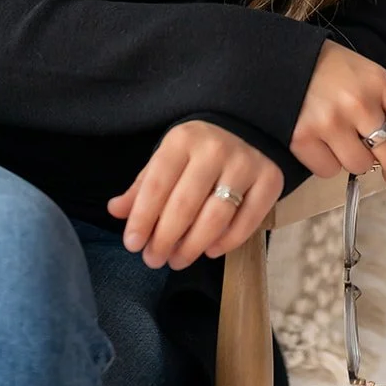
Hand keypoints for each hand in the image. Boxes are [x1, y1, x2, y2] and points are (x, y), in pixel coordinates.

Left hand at [106, 121, 284, 269]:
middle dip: (165, 238)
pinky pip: (248, 221)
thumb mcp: (168, 157)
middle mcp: (215, 149)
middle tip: (153, 260)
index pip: (157, 184)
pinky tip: (209, 250)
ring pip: (216, 217)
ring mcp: (245, 164)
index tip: (132, 244)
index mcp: (183, 139)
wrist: (248, 125)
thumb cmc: (198, 148)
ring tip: (177, 260)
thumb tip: (115, 210)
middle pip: (185, 205)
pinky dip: (227, 242)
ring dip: (193, 246)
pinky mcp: (271, 180)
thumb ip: (143, 185)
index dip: (142, 218)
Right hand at [289, 38, 385, 183]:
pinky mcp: (303, 137)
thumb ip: (385, 102)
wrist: (274, 57)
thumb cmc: (324, 67)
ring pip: (360, 166)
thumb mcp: (363, 71)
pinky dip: (327, 163)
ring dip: (356, 161)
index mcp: (378, 81)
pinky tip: (320, 143)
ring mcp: (330, 121)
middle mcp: (358, 102)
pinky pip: (328, 170)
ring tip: (343, 142)